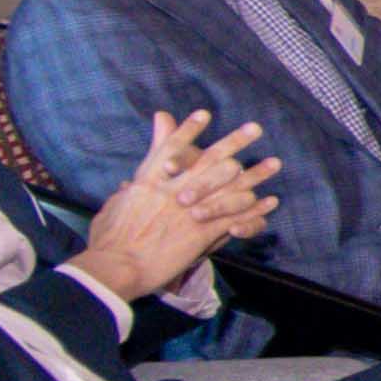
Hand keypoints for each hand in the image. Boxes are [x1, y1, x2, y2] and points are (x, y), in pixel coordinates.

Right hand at [72, 103, 276, 299]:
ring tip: (274, 163)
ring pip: (230, 185)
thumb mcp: (111, 208)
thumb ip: (124, 193)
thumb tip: (128, 184)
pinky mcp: (201, 232)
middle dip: (234, 142)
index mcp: (148, 182)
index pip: (171, 148)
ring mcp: (189, 209)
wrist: (115, 266)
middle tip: (255, 128)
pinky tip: (270, 201)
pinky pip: (235, 216)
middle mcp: (172, 190)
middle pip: (209, 160)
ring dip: (255, 173)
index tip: (205, 114)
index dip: (189, 130)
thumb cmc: (106, 241)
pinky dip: (254, 210)